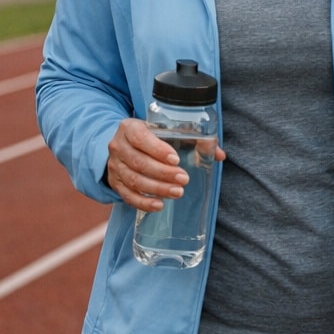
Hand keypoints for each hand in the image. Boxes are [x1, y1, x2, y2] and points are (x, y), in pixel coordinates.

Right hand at [105, 118, 223, 211]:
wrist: (123, 143)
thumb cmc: (151, 136)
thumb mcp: (165, 130)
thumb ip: (193, 139)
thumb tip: (219, 154)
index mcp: (130, 128)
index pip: (141, 137)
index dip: (157, 149)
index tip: (175, 159)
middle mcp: (118, 146)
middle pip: (138, 162)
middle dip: (163, 173)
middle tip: (184, 179)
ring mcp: (114, 166)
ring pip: (134, 180)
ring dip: (156, 188)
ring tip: (178, 192)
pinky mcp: (115, 182)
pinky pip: (127, 195)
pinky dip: (143, 202)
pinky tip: (159, 205)